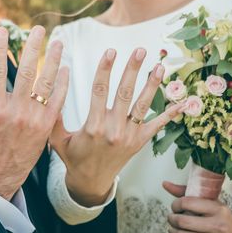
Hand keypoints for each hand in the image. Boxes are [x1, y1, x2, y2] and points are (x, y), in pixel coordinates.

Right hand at [0, 26, 67, 199]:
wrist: (2, 177)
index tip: (0, 31)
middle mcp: (16, 113)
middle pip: (26, 73)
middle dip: (32, 48)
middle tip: (36, 29)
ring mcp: (34, 120)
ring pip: (46, 84)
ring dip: (53, 61)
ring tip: (58, 42)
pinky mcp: (47, 126)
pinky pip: (58, 101)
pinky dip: (63, 84)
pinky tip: (66, 68)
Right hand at [49, 48, 183, 205]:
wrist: (90, 182)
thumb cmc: (73, 156)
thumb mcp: (57, 139)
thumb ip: (53, 116)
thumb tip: (48, 91)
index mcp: (92, 126)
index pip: (99, 91)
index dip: (105, 69)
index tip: (110, 52)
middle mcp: (113, 130)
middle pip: (124, 93)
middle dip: (132, 70)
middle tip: (140, 51)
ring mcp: (129, 136)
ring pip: (142, 105)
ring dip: (152, 85)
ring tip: (159, 67)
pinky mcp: (139, 142)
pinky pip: (157, 125)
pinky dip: (171, 113)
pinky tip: (184, 101)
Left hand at [163, 181, 231, 232]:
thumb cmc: (223, 217)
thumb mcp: (210, 201)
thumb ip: (187, 192)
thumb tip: (165, 184)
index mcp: (218, 209)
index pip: (187, 203)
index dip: (175, 204)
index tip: (175, 207)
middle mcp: (218, 226)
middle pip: (182, 221)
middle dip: (171, 219)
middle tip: (171, 218)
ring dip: (172, 232)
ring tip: (173, 229)